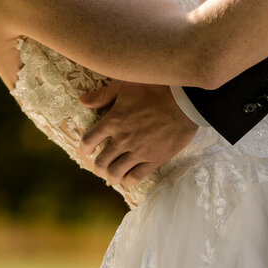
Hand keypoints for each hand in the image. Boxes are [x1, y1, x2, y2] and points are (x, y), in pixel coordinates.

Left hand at [78, 79, 197, 189]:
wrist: (184, 102)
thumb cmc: (155, 89)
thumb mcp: (125, 86)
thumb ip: (102, 95)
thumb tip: (83, 100)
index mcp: (113, 121)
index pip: (89, 140)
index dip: (84, 148)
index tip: (86, 150)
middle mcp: (122, 140)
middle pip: (101, 162)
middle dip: (98, 166)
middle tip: (100, 166)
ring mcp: (138, 152)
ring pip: (116, 173)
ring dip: (111, 176)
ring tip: (113, 176)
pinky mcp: (154, 159)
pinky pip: (136, 177)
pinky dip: (128, 181)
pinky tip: (128, 180)